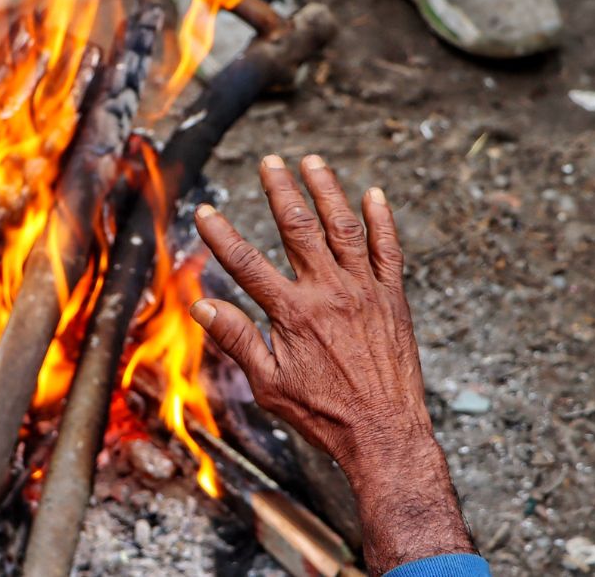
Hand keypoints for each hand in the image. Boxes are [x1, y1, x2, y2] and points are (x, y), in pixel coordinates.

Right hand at [190, 154, 474, 574]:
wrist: (385, 433)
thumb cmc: (323, 414)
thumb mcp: (268, 384)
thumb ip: (237, 339)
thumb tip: (202, 306)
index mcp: (293, 314)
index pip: (247, 264)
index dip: (222, 235)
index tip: (205, 212)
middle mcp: (330, 293)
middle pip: (299, 229)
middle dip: (281, 191)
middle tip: (269, 162)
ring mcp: (365, 292)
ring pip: (344, 228)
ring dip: (327, 191)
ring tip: (312, 162)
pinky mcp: (393, 299)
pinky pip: (389, 250)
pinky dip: (382, 221)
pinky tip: (373, 196)